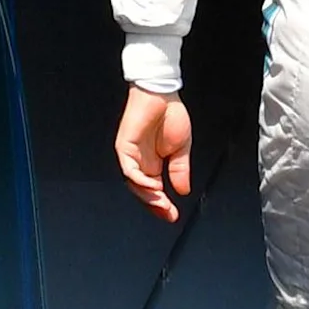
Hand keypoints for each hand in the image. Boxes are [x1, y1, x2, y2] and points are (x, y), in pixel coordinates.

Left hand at [114, 85, 193, 220]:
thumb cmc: (170, 114)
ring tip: (162, 203)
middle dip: (155, 205)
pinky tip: (153, 185)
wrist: (162, 93)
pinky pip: (129, 169)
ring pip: (134, 184)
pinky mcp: (125, 146)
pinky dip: (139, 180)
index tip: (173, 215)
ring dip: (148, 196)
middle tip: (168, 213)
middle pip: (143, 192)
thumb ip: (180, 170)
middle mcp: (140, 163)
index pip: (155, 191)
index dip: (162, 205)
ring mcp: (131, 156)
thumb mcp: (181, 149)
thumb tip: (183, 191)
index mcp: (153, 164)